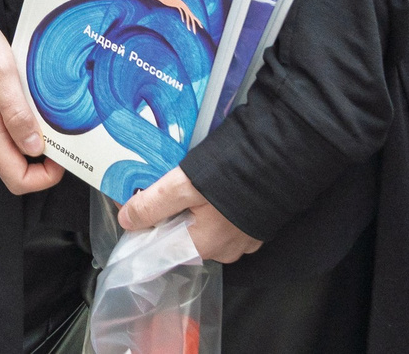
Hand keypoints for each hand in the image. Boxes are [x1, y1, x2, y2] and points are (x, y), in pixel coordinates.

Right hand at [0, 0, 65, 194]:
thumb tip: (34, 149)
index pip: (15, 177)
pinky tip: (20, 89)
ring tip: (37, 96)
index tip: (63, 153)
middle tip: (58, 121)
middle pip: (14, 163)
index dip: (44, 175)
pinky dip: (17, 114)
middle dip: (41, 151)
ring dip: (29, 128)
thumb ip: (15, 113)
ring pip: (8, 142)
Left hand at [118, 167, 262, 263]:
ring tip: (182, 180)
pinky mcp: (252, 222)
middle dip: (167, 212)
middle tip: (158, 182)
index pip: (162, 247)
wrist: (282, 157)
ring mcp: (242, 237)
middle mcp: (224, 250)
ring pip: (202, 225)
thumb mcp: (184, 187)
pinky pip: (222, 219)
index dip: (144, 225)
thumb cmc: (232, 174)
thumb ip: (153, 205)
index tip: (133, 203)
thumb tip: (125, 220)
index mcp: (204, 247)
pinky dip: (210, 204)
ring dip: (189, 206)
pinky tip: (207, 183)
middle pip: (181, 234)